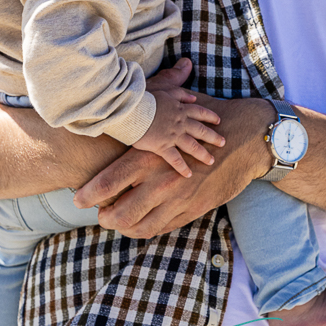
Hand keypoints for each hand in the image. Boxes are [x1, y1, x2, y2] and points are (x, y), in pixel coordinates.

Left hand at [74, 94, 272, 237]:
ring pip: (140, 225)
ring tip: (116, 221)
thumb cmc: (207, 118)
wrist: (248, 138)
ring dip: (124, 227)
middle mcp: (160, 180)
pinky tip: (141, 223)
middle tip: (98, 213)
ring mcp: (177, 198)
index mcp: (151, 154)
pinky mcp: (193, 208)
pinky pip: (163, 227)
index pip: (109, 182)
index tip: (77, 199)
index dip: (88, 195)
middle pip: (119, 212)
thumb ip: (151, 101)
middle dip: (104, 217)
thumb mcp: (175, 104)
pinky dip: (148, 228)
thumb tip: (120, 97)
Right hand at [133, 89, 221, 177]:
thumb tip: (194, 97)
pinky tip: (188, 174)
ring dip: (203, 154)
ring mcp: (172, 135)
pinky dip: (182, 167)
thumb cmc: (146, 98)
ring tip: (211, 161)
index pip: (200, 112)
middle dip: (213, 137)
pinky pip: (175, 159)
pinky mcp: (162, 146)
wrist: (132, 109)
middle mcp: (180, 123)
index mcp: (180, 109)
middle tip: (223, 143)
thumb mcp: (165, 89)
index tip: (218, 121)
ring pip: (192, 146)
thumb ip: (181, 93)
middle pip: (201, 130)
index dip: (210, 116)